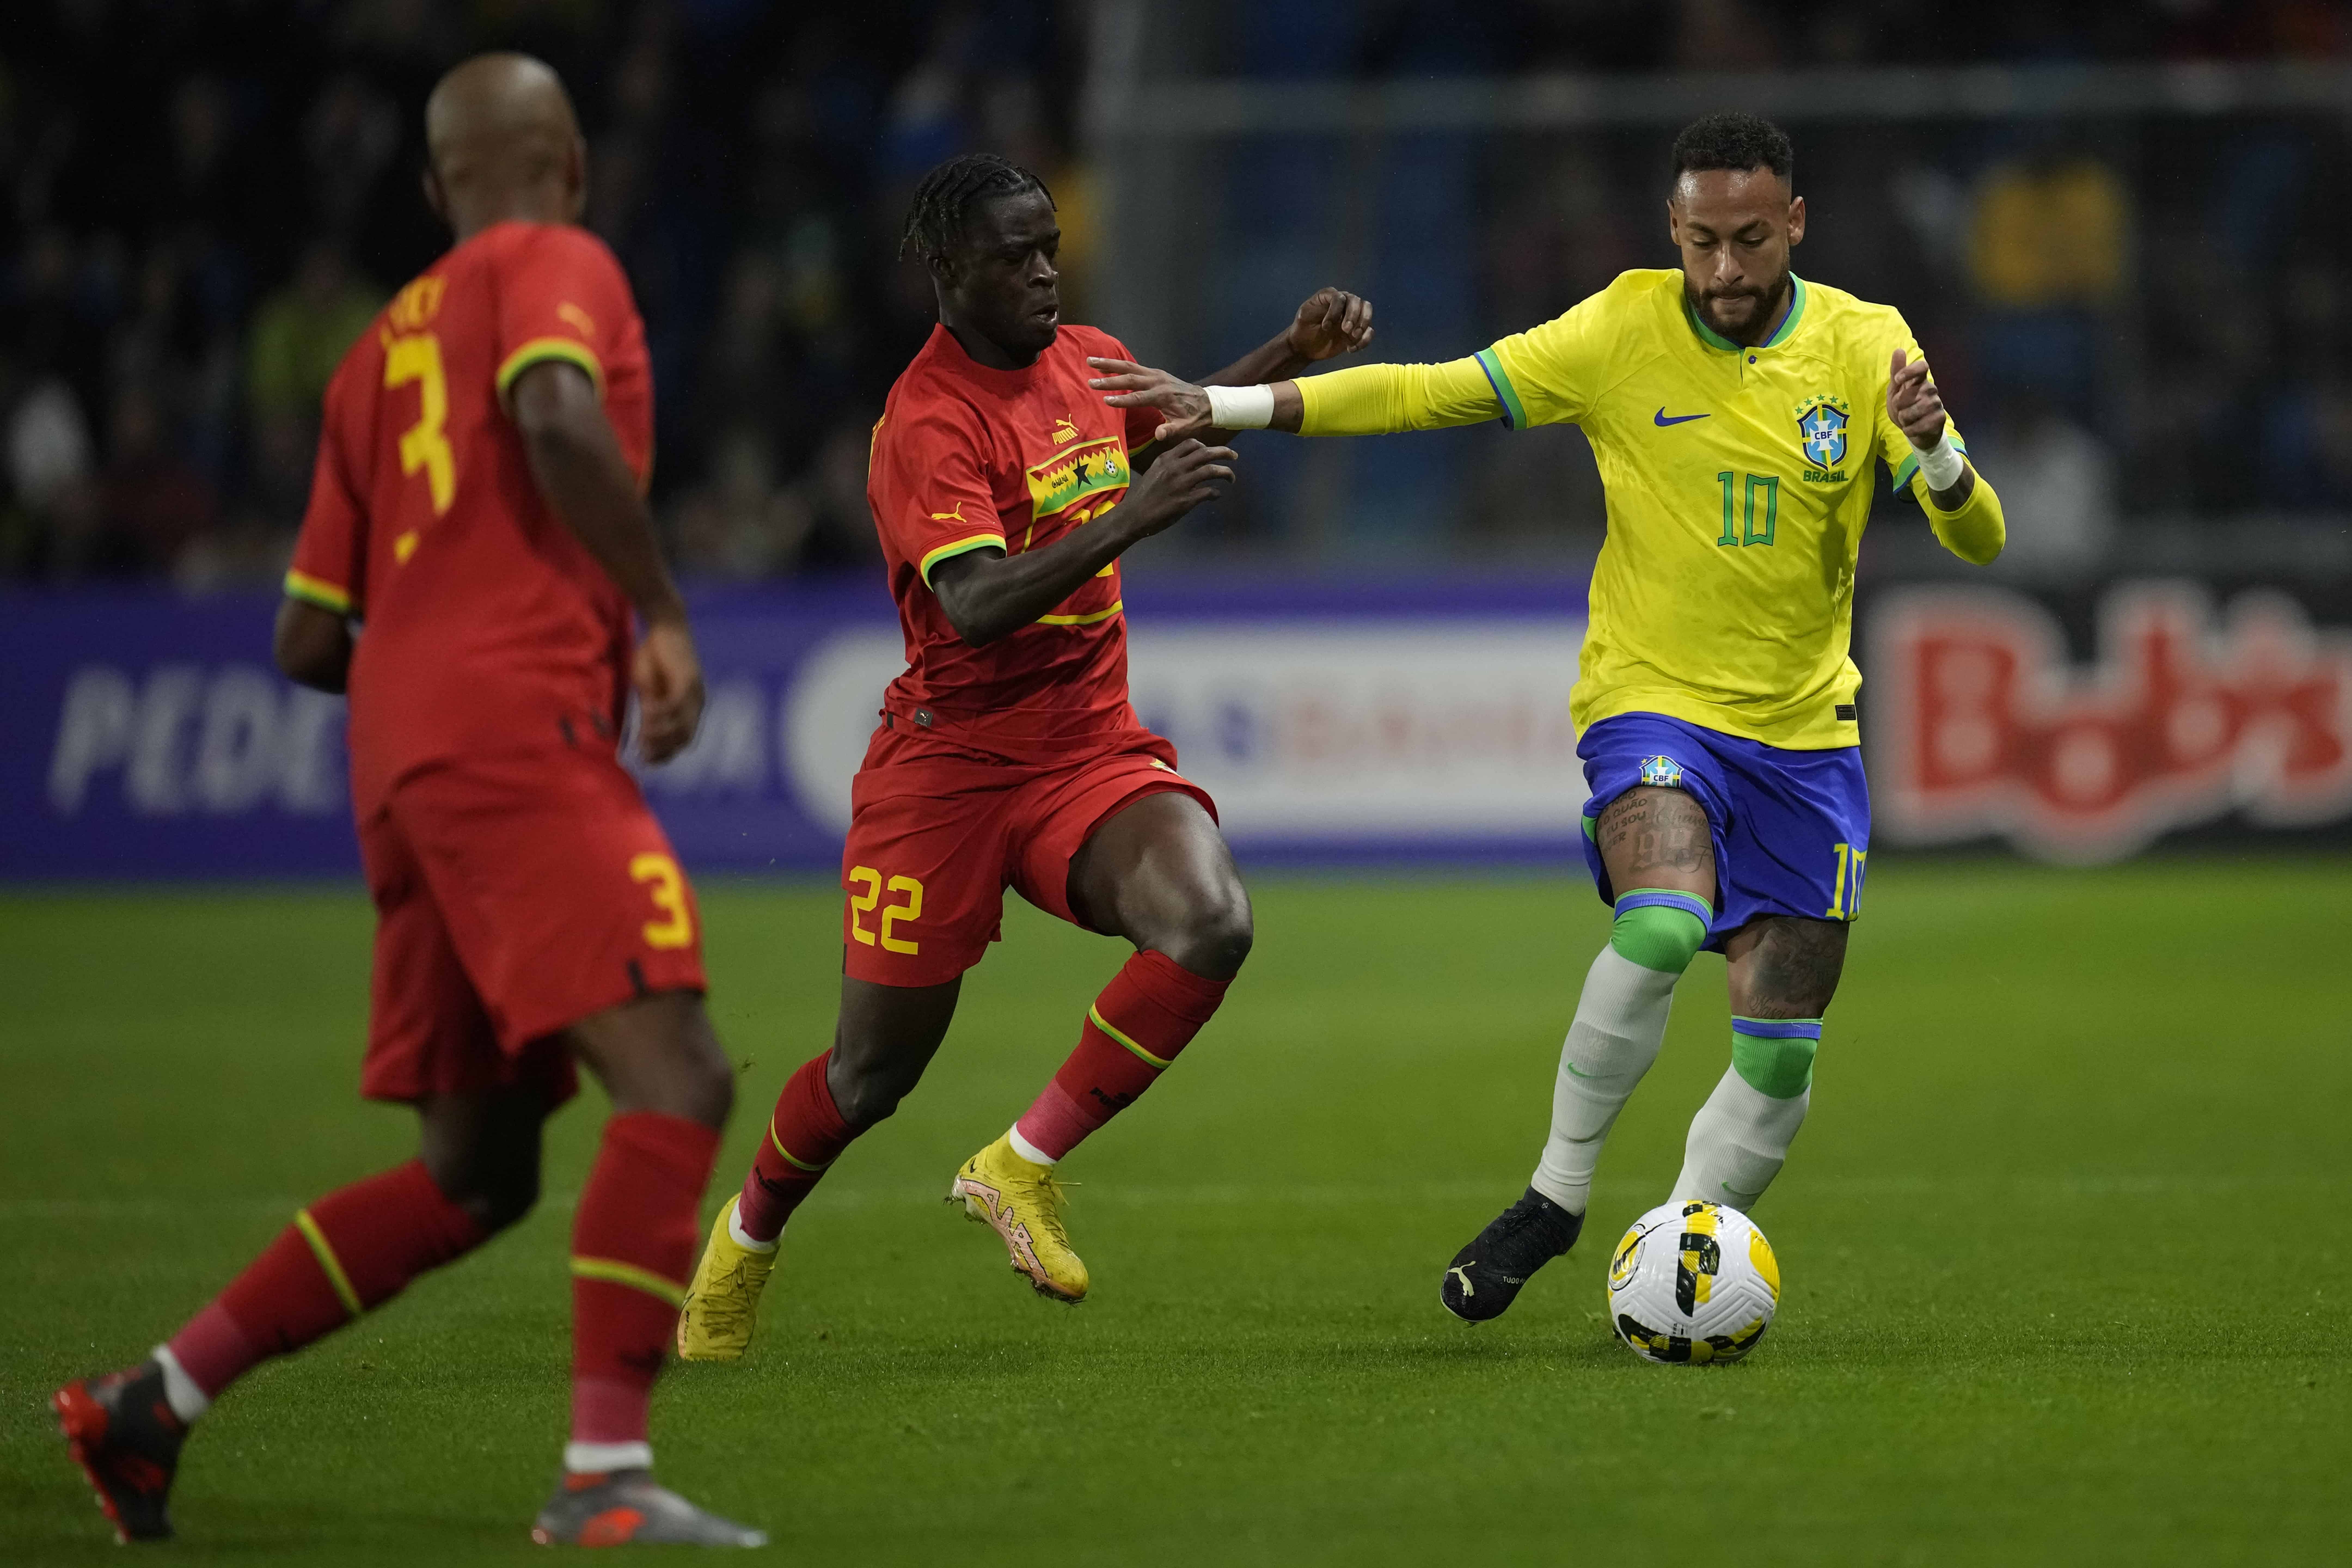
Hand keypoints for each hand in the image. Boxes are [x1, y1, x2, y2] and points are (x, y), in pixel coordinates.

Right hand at [632, 617, 705, 764]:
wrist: (663, 627)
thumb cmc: (654, 657)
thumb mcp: (648, 689)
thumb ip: (649, 712)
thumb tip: (643, 738)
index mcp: (689, 708)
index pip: (682, 741)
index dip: (665, 754)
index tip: (645, 760)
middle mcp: (696, 704)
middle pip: (684, 740)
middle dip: (663, 750)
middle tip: (643, 753)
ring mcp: (694, 694)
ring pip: (682, 727)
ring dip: (661, 736)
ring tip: (643, 737)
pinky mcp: (687, 681)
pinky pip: (675, 706)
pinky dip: (661, 715)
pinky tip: (646, 716)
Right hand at [1088, 358, 1216, 444]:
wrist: (1207, 402)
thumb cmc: (1194, 418)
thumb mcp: (1185, 428)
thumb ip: (1172, 430)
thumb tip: (1159, 435)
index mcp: (1163, 396)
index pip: (1138, 398)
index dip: (1122, 400)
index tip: (1105, 401)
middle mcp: (1158, 381)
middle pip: (1130, 378)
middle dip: (1109, 379)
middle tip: (1090, 382)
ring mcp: (1156, 374)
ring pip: (1129, 367)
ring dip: (1109, 364)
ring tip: (1090, 361)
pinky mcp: (1155, 372)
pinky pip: (1134, 366)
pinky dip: (1119, 364)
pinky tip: (1105, 364)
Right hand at [1120, 438, 1235, 536]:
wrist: (1135, 515)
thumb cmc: (1145, 495)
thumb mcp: (1155, 471)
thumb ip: (1170, 464)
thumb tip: (1188, 462)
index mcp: (1167, 459)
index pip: (1191, 443)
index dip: (1206, 445)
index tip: (1212, 451)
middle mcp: (1175, 467)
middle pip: (1206, 453)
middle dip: (1224, 452)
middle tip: (1234, 456)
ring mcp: (1182, 484)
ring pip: (1211, 470)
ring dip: (1226, 472)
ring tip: (1232, 478)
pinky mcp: (1186, 501)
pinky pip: (1209, 492)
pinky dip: (1216, 493)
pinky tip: (1217, 495)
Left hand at [1284, 287, 1374, 362]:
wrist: (1305, 346)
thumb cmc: (1303, 328)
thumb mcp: (1304, 314)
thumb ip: (1317, 306)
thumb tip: (1335, 303)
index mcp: (1330, 296)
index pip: (1340, 297)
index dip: (1336, 311)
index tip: (1325, 327)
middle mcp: (1344, 303)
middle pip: (1357, 301)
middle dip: (1353, 316)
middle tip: (1346, 330)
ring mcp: (1352, 316)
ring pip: (1367, 311)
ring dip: (1363, 324)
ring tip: (1353, 337)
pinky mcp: (1357, 331)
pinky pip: (1369, 331)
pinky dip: (1364, 340)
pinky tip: (1350, 349)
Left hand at [1888, 348, 1948, 448]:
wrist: (1916, 431)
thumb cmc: (1905, 408)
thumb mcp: (1896, 390)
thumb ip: (1897, 371)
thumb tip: (1898, 350)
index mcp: (1920, 380)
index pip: (1921, 367)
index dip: (1909, 371)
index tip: (1897, 379)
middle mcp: (1931, 389)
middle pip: (1909, 394)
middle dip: (1898, 405)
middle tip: (1901, 409)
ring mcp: (1937, 403)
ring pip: (1912, 410)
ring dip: (1904, 418)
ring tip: (1907, 419)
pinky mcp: (1940, 418)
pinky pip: (1919, 425)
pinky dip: (1910, 429)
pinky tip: (1912, 428)